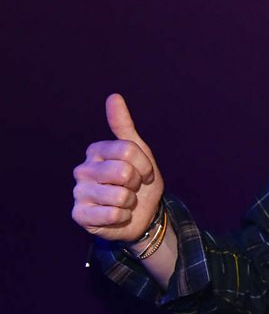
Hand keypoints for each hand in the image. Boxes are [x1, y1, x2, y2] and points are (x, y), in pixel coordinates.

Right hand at [72, 94, 163, 242]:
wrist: (142, 215)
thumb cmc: (139, 182)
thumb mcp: (139, 152)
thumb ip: (124, 126)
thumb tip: (114, 96)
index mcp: (96, 150)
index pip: (128, 150)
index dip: (145, 166)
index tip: (145, 173)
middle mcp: (82, 169)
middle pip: (124, 172)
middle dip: (137, 183)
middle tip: (132, 188)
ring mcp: (78, 192)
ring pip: (120, 195)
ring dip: (131, 202)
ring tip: (125, 202)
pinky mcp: (79, 215)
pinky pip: (113, 214)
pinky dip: (122, 217)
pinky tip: (116, 215)